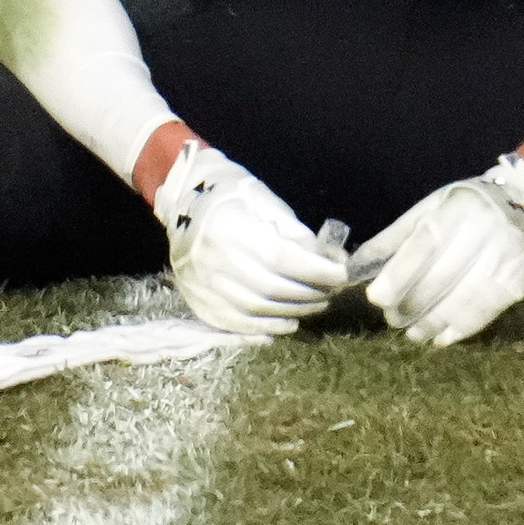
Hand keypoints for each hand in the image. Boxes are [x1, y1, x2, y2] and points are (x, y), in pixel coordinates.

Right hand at [153, 140, 348, 335]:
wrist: (182, 202)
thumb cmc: (231, 195)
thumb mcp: (264, 201)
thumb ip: (294, 231)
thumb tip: (328, 259)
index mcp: (230, 228)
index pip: (281, 258)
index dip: (315, 270)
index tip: (341, 274)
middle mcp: (213, 260)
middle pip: (271, 288)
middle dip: (309, 293)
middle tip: (332, 292)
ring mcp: (202, 285)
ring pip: (256, 310)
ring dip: (293, 312)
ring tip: (317, 305)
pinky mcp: (198, 302)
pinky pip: (235, 325)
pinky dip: (266, 329)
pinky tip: (289, 324)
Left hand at [349, 154, 523, 348]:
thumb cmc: (469, 206)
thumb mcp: (430, 209)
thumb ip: (395, 239)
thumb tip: (355, 268)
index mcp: (456, 209)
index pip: (424, 247)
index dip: (398, 276)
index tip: (377, 298)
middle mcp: (483, 232)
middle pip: (440, 278)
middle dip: (411, 305)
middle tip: (392, 319)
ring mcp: (504, 258)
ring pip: (461, 301)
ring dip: (432, 323)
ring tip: (413, 333)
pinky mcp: (518, 282)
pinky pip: (484, 312)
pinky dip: (459, 329)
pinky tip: (441, 338)